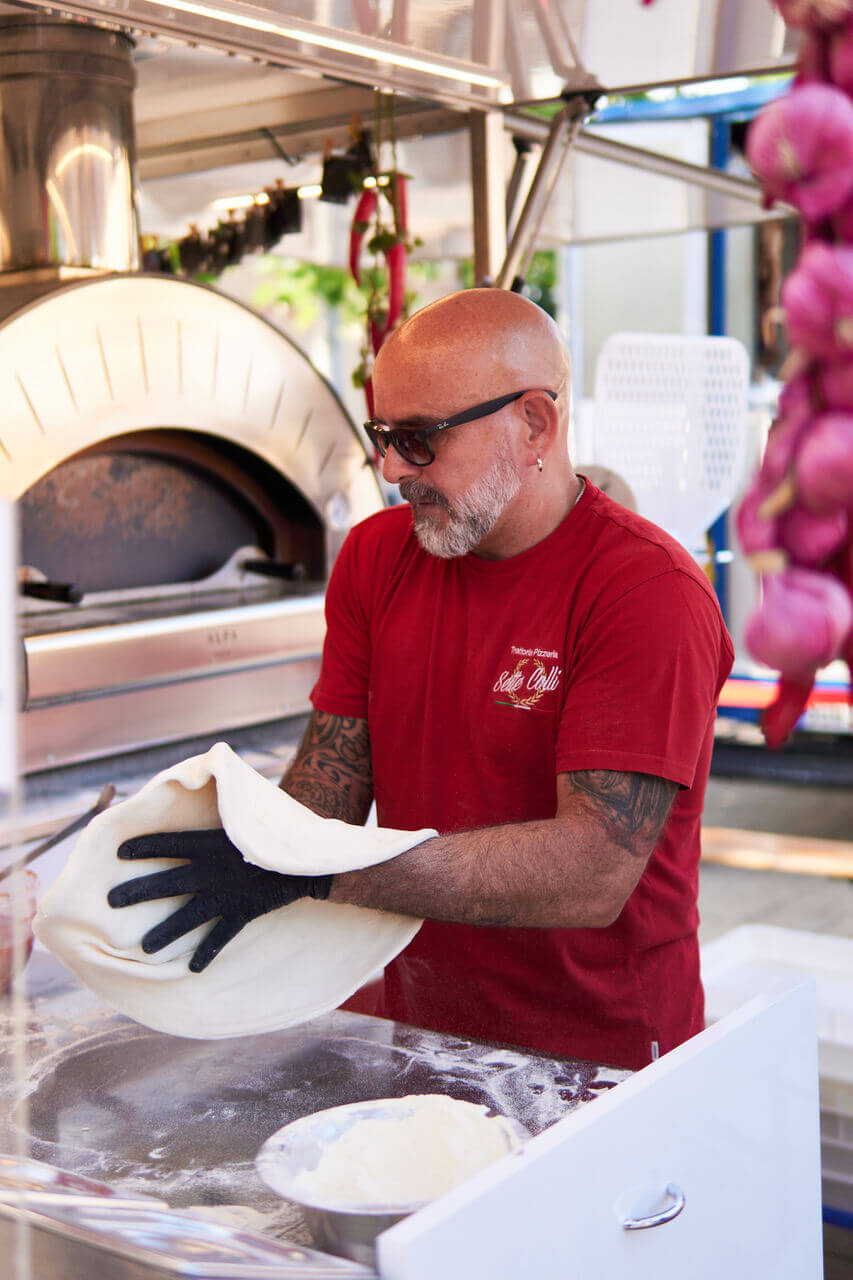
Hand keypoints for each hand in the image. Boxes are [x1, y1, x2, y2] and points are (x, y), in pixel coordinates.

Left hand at [107, 829, 331, 972]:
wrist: (310, 859)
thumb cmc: (276, 833)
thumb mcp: (248, 817)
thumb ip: (225, 812)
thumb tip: (207, 789)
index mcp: (214, 842)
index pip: (172, 841)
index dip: (145, 846)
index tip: (119, 852)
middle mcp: (215, 868)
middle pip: (170, 880)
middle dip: (139, 891)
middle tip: (110, 901)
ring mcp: (229, 893)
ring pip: (189, 915)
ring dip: (166, 932)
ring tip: (143, 948)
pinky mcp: (244, 911)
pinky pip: (221, 936)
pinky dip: (207, 952)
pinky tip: (192, 969)